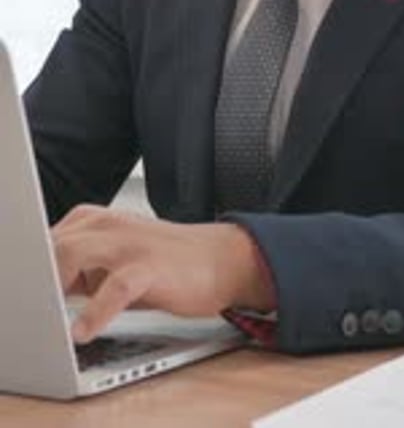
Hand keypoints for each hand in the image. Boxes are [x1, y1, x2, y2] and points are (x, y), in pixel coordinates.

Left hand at [52, 204, 274, 342]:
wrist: (222, 258)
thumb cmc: (168, 264)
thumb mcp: (117, 260)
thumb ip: (82, 270)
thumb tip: (47, 293)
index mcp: (98, 220)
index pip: (49, 239)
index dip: (36, 266)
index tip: (32, 291)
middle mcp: (110, 225)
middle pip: (55, 244)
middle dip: (39, 275)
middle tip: (37, 305)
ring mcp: (131, 244)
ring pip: (75, 254)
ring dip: (56, 285)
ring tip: (48, 314)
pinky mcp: (150, 267)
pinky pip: (115, 288)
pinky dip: (95, 312)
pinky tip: (84, 331)